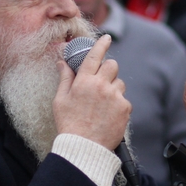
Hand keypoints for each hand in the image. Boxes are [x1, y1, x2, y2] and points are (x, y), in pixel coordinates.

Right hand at [53, 34, 130, 149]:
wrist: (84, 148)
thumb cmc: (69, 124)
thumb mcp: (60, 100)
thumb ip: (65, 78)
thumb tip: (62, 62)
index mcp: (84, 81)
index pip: (94, 56)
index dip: (101, 44)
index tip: (107, 38)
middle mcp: (101, 86)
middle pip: (112, 65)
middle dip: (107, 70)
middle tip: (100, 81)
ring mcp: (115, 97)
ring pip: (119, 83)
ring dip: (113, 89)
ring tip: (102, 105)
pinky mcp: (125, 108)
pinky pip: (123, 99)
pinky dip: (117, 104)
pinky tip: (107, 115)